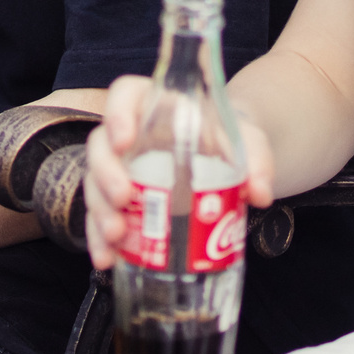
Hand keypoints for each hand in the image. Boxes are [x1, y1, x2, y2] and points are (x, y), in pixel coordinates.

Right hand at [80, 76, 275, 272]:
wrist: (226, 161)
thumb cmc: (231, 141)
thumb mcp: (248, 143)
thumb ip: (257, 161)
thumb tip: (260, 193)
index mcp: (155, 106)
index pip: (125, 95)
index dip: (118, 114)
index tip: (125, 139)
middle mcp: (130, 135)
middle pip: (100, 145)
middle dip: (106, 174)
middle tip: (124, 198)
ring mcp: (120, 169)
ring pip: (94, 183)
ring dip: (99, 211)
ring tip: (116, 236)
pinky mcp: (119, 202)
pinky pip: (99, 218)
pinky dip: (99, 240)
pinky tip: (107, 259)